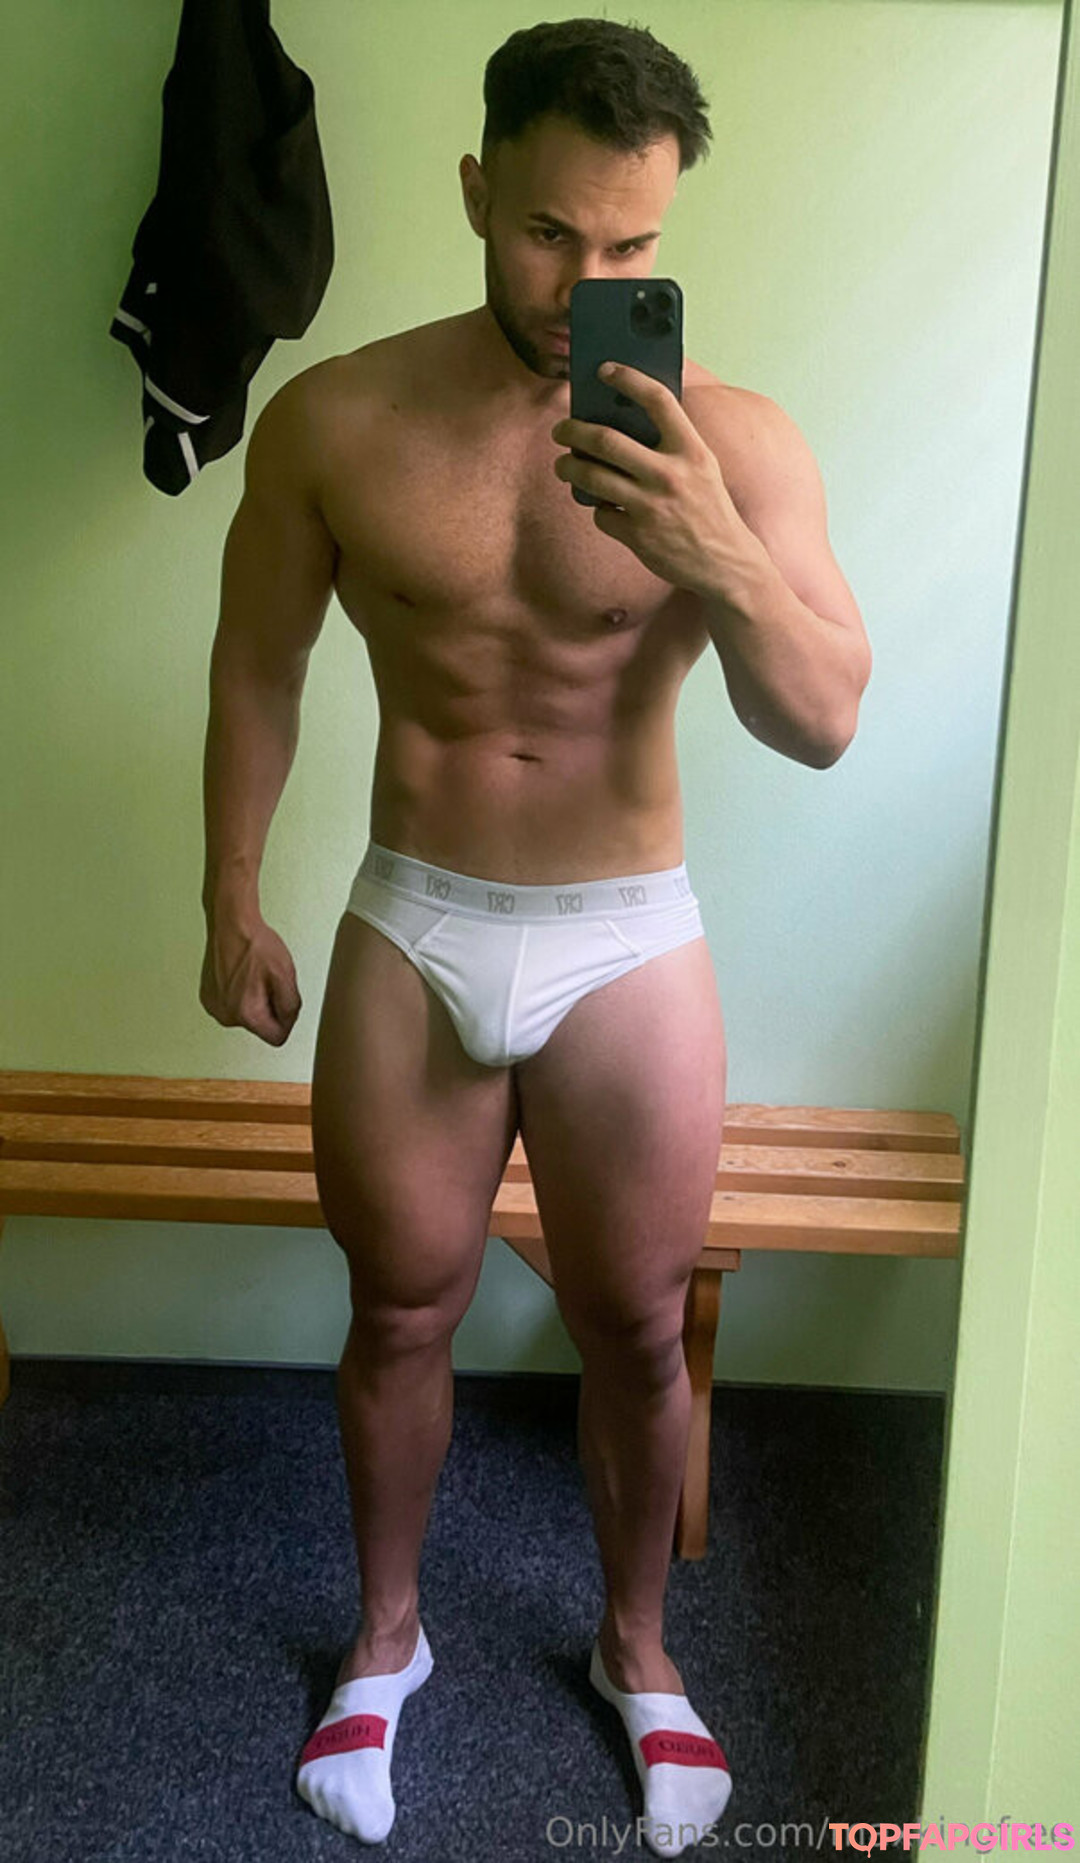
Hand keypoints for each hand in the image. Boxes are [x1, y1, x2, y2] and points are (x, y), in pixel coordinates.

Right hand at [199, 913, 301, 1046]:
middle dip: (270, 1007)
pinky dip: (241, 993)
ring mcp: (214, 1007)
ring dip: (255, 1000)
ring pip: (247, 1016)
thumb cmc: (256, 944)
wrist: (232, 924)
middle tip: (268, 980)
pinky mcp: (209, 998)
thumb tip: (288, 1022)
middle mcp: (225, 1015)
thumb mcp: (286, 976)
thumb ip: (291, 1007)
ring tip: (254, 974)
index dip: (287, 1019)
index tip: (283, 999)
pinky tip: (242, 974)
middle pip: (261, 1026)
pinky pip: (233, 1005)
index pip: (277, 1037)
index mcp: (246, 1014)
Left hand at [551, 361, 753, 593]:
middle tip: (560, 430)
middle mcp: (670, 475)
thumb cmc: (708, 509)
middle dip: (573, 431)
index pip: (658, 400)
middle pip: (606, 440)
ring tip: (564, 465)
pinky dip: (598, 508)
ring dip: (569, 467)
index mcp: (692, 451)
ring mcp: (651, 506)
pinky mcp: (638, 535)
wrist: (724, 563)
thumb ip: (671, 444)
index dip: (629, 378)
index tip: (604, 370)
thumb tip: (620, 419)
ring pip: (591, 476)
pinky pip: (600, 514)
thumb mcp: (702, 468)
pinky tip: (605, 507)